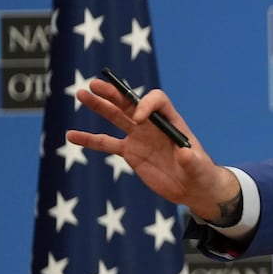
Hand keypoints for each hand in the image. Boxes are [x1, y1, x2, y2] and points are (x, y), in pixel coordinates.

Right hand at [66, 79, 240, 220]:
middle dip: (114, 93)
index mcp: (171, 122)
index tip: (139, 119)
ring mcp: (140, 137)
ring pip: (116, 117)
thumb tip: (185, 153)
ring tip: (81, 94)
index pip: (157, 101)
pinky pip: (107, 143)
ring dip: (99, 106)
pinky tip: (71, 136)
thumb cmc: (201, 174)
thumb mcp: (199, 168)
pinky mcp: (130, 153)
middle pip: (131, 102)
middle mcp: (153, 125)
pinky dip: (89, 140)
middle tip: (94, 85)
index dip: (146, 104)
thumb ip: (192, 161)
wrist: (193, 188)